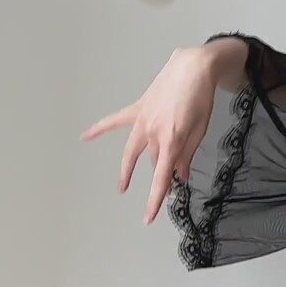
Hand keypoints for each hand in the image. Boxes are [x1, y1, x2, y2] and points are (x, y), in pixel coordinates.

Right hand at [80, 43, 225, 223]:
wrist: (193, 69)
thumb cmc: (200, 99)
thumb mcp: (200, 130)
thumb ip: (188, 155)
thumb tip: (180, 176)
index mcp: (173, 140)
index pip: (161, 178)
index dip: (154, 199)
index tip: (148, 217)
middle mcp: (154, 133)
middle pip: (153, 165)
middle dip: (158, 180)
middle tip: (160, 196)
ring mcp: (143, 121)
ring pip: (133, 151)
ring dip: (128, 169)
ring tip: (122, 186)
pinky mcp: (137, 109)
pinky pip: (115, 121)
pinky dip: (100, 129)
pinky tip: (85, 136)